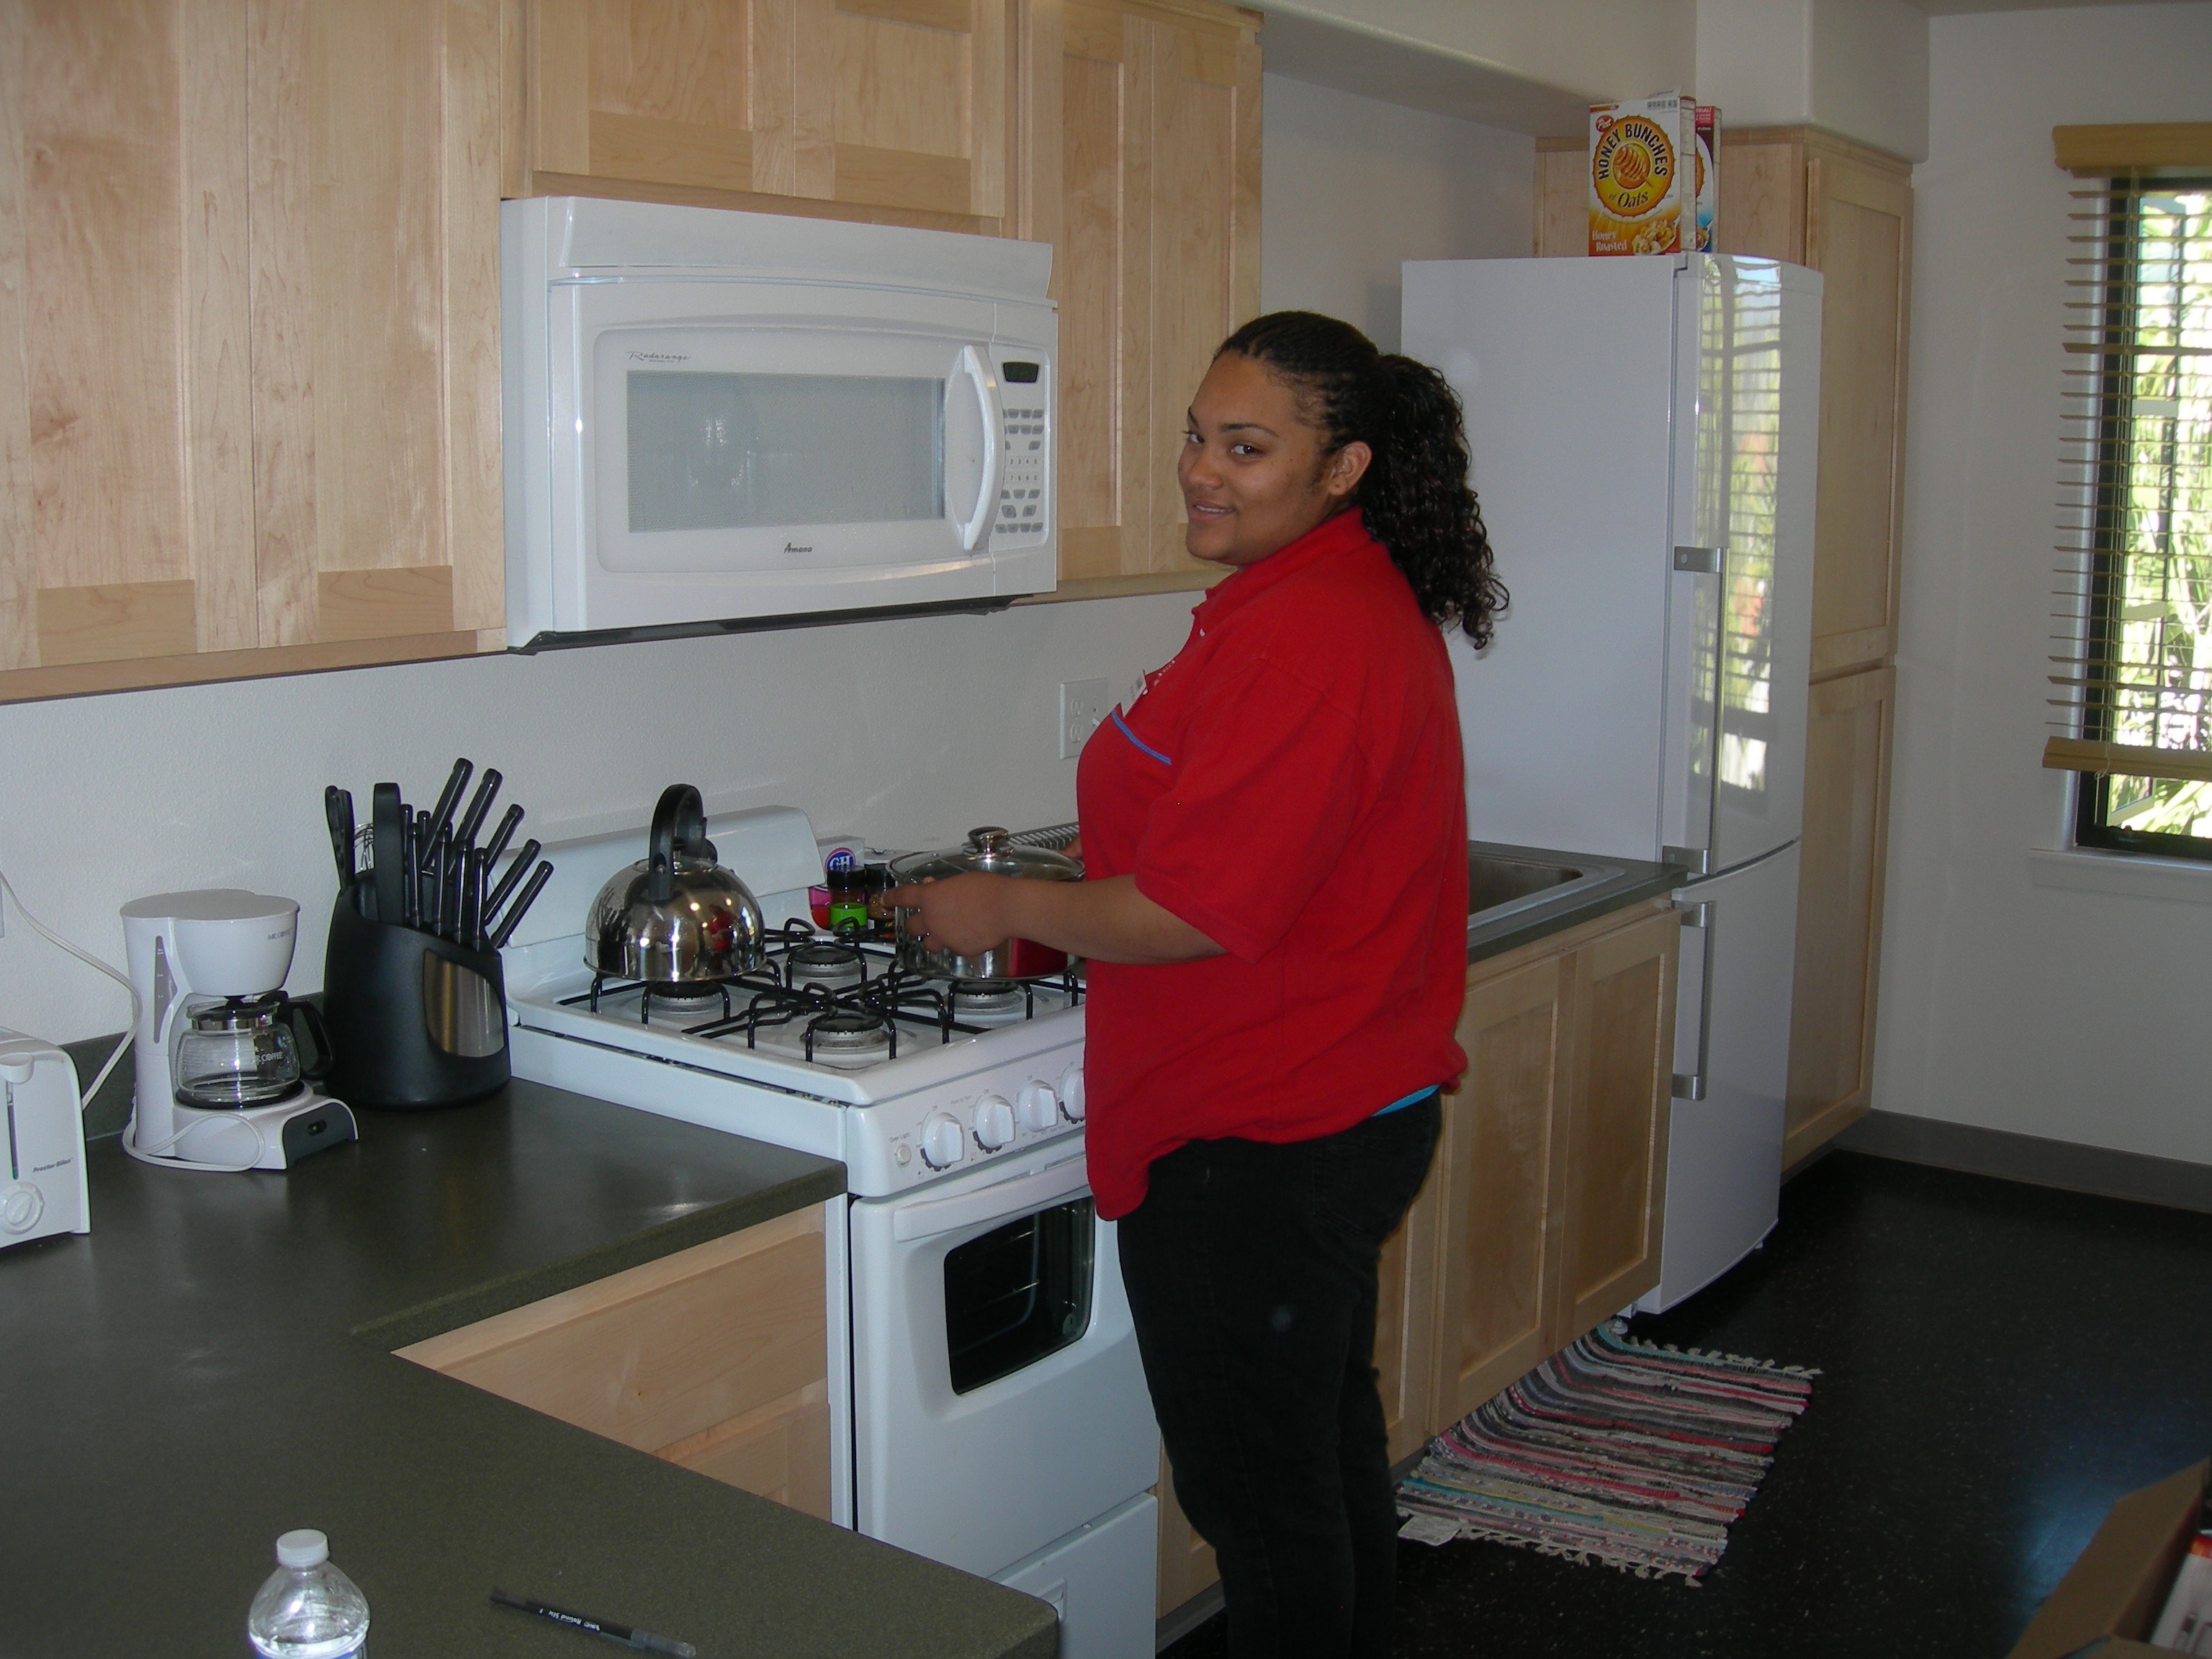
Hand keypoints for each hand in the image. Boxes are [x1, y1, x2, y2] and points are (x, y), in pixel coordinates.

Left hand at [883, 873, 1018, 956]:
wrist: (1006, 908)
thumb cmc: (987, 889)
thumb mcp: (959, 881)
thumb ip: (942, 888)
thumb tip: (935, 889)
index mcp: (929, 898)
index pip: (902, 897)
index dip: (891, 898)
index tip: (885, 900)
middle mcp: (932, 919)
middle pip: (911, 926)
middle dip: (915, 923)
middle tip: (924, 920)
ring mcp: (944, 937)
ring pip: (929, 943)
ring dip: (932, 937)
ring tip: (945, 932)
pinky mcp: (959, 950)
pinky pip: (953, 948)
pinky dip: (958, 942)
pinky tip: (971, 933)